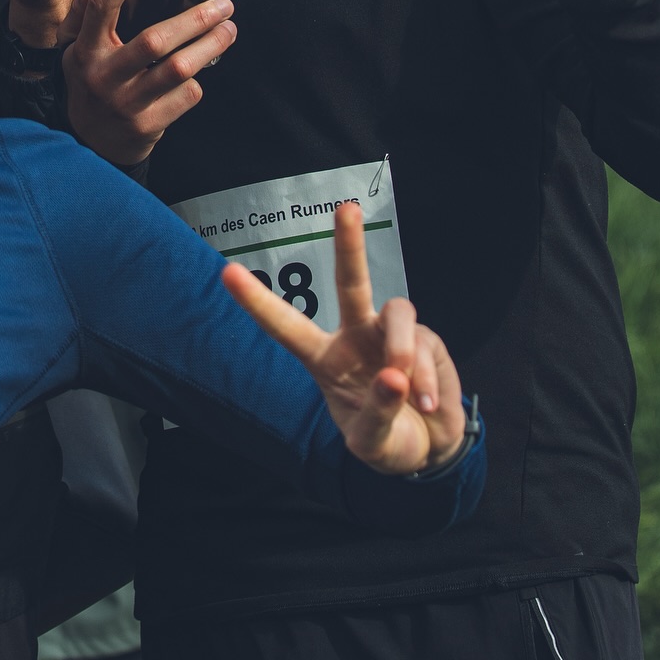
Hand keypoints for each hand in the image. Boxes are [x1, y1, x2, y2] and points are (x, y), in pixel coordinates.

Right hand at [62, 0, 235, 165]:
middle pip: (154, 41)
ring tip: (229, 31)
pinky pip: (185, 95)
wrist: (93, 144)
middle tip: (223, 5)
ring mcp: (126, 103)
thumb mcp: (75, 50)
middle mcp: (103, 76)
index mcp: (85, 50)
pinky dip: (196, 82)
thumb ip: (82, 14)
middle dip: (194, 20)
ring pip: (178, 69)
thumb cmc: (91, 83)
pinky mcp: (147, 124)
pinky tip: (199, 73)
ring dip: (210, 46)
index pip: (102, 8)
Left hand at [223, 204, 465, 474]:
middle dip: (349, 243)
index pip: (286, 326)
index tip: (228, 272)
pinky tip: (425, 403)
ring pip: (398, 312)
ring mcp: (390, 333)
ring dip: (403, 351)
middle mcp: (356, 335)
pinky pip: (425, 344)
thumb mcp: (371, 444)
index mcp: (325, 359)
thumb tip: (395, 376)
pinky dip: (426, 379)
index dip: (257, 301)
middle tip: (347, 208)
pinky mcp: (425, 338)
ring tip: (407, 392)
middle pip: (349, 281)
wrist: (431, 451)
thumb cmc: (388, 441)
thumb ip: (378, 414)